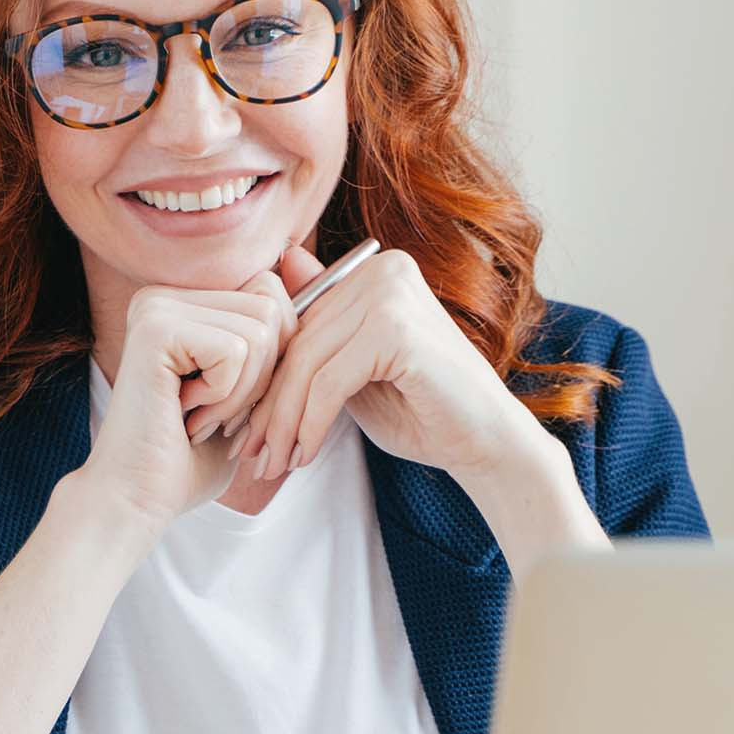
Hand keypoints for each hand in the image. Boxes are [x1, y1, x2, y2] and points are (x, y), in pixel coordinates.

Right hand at [79, 268, 296, 527]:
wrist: (136, 501)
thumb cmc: (190, 458)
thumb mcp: (245, 392)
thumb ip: (273, 339)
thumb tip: (315, 275)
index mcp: (181, 303)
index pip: (270, 293)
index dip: (274, 357)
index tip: (230, 401)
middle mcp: (163, 296)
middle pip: (270, 307)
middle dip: (262, 376)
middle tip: (215, 413)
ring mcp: (156, 308)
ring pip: (259, 331)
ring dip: (242, 392)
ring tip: (199, 417)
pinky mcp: (155, 330)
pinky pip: (236, 351)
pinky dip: (224, 397)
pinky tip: (186, 416)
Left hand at [233, 243, 546, 481]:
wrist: (487, 443)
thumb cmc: (421, 409)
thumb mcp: (353, 372)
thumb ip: (318, 337)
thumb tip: (267, 289)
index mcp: (374, 272)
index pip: (299, 322)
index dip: (268, 378)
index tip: (246, 427)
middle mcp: (383, 271)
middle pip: (299, 342)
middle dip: (270, 405)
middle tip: (251, 453)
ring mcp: (391, 295)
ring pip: (307, 364)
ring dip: (284, 422)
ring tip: (273, 463)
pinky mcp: (397, 331)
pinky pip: (329, 382)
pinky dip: (310, 423)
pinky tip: (305, 454)